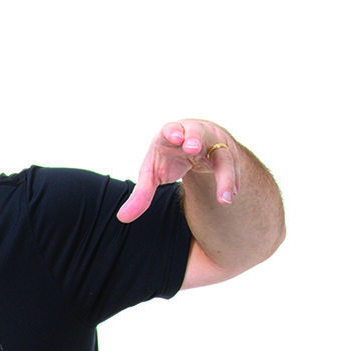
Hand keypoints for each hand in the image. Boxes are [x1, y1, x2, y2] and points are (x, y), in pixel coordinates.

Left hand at [117, 119, 238, 222]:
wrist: (195, 146)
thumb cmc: (168, 157)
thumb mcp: (152, 173)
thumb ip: (141, 195)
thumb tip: (122, 218)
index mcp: (171, 134)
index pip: (171, 129)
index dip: (173, 132)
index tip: (174, 137)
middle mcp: (194, 134)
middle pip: (198, 133)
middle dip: (195, 139)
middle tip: (192, 148)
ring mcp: (214, 144)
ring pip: (222, 156)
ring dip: (224, 175)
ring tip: (224, 198)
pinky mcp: (227, 155)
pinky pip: (232, 168)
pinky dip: (231, 183)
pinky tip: (229, 198)